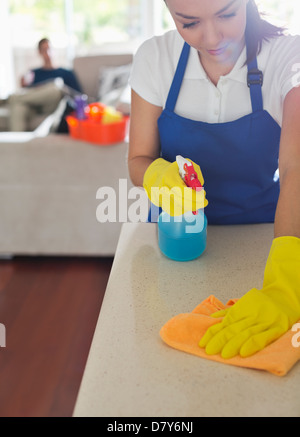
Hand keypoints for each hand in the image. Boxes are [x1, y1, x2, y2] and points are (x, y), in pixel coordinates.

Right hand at [143, 157, 207, 215]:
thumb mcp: (186, 165)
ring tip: (194, 200)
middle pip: (180, 202)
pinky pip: (174, 212)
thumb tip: (200, 188)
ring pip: (178, 209)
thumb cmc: (175, 170)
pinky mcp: (160, 205)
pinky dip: (183, 209)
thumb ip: (195, 174)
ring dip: (190, 207)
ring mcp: (159, 198)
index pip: (181, 190)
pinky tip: (185, 202)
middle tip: (204, 202)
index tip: (203, 197)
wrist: (157, 174)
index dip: (194, 196)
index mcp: (168, 176)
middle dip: (195, 204)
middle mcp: (162, 188)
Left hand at [199, 236, 299, 358]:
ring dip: (233, 345)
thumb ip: (228, 312)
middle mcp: (251, 315)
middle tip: (210, 351)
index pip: (223, 323)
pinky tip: (243, 353)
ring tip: (223, 355)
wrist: (284, 296)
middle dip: (220, 341)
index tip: (203, 343)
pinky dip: (252, 345)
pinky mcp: (276, 328)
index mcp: (241, 309)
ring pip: (245, 333)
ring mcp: (264, 321)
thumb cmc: (261, 302)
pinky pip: (263, 337)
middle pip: (233, 329)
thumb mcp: (244, 303)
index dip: (212, 334)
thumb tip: (211, 319)